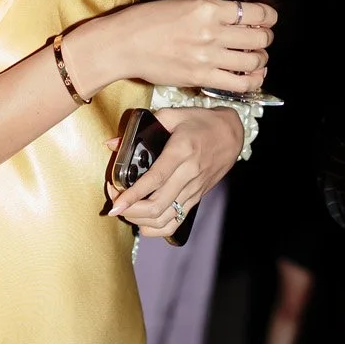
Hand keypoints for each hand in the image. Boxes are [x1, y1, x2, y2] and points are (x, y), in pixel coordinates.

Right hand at [74, 0, 275, 96]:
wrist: (123, 44)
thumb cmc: (148, 21)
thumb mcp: (184, 4)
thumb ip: (212, 11)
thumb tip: (237, 18)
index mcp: (208, 8)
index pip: (255, 12)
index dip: (269, 16)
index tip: (268, 19)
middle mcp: (212, 32)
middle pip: (259, 37)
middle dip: (265, 38)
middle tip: (261, 39)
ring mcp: (207, 57)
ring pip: (254, 61)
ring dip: (260, 60)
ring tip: (255, 59)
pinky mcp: (201, 78)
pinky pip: (240, 84)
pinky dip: (252, 82)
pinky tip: (250, 77)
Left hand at [106, 107, 244, 237]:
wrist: (231, 134)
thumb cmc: (201, 122)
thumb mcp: (172, 115)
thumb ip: (141, 128)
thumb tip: (112, 144)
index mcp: (181, 151)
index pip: (155, 179)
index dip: (133, 195)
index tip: (116, 203)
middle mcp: (188, 174)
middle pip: (157, 206)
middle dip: (130, 211)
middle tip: (115, 203)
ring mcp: (194, 189)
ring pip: (165, 218)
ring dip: (141, 221)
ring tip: (126, 211)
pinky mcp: (197, 198)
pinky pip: (176, 222)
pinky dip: (157, 228)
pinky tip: (143, 223)